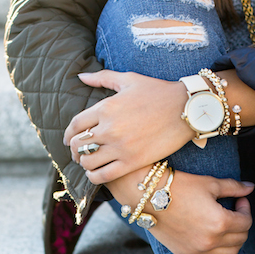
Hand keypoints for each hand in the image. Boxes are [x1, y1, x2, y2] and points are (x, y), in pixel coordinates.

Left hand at [63, 71, 193, 183]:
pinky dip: (95, 177)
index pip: (75, 125)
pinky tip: (96, 175)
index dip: (68, 134)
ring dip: (84, 164)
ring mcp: (120, 147)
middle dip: (74, 150)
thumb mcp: (128, 79)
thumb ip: (102, 78)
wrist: (186, 109)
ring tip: (88, 163)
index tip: (69, 139)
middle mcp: (109, 128)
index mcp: (105, 107)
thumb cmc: (158, 91)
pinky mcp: (131, 162)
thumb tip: (80, 76)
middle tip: (77, 153)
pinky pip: (103, 176)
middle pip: (79, 144)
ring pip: (89, 162)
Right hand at [110, 168, 253, 253]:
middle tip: (235, 211)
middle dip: (242, 224)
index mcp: (220, 221)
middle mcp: (211, 240)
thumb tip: (250, 188)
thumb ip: (234, 187)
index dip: (246, 209)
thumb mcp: (210, 184)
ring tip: (231, 229)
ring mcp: (199, 250)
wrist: (149, 196)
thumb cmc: (179, 186)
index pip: (245, 222)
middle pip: (240, 238)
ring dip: (236, 241)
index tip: (240, 200)